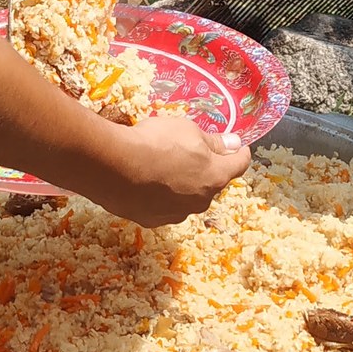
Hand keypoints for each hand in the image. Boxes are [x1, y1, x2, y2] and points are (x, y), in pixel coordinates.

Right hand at [91, 116, 249, 225]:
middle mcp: (200, 201)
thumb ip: (214, 142)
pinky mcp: (151, 221)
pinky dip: (160, 195)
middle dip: (205, 169)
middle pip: (211, 183)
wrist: (113, 166)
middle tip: (188, 151)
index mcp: (215, 177)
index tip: (237, 146)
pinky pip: (163, 206)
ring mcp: (176, 214)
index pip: (239, 165)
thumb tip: (234, 144)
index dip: (239, 153)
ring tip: (160, 166)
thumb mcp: (189, 131)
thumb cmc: (156, 142)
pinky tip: (145, 181)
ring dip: (182, 184)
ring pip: (186, 197)